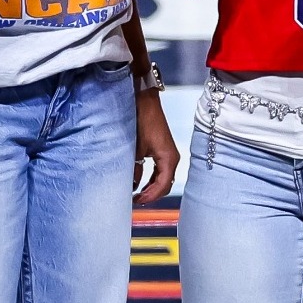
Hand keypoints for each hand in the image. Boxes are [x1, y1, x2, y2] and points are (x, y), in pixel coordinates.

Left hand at [133, 90, 179, 204]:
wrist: (144, 101)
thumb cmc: (142, 121)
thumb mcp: (135, 149)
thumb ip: (134, 169)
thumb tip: (130, 185)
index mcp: (168, 158)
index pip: (163, 186)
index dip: (150, 196)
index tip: (137, 201)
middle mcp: (172, 158)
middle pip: (165, 185)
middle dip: (151, 194)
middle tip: (135, 200)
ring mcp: (168, 154)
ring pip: (162, 179)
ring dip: (151, 187)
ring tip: (136, 193)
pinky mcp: (162, 150)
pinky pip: (159, 170)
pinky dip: (151, 178)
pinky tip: (139, 182)